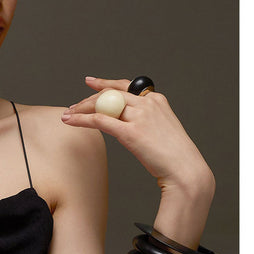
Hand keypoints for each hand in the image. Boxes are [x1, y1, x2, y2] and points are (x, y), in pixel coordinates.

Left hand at [61, 76, 213, 194]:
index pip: (125, 86)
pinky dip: (81, 119)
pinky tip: (70, 121)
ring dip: (81, 109)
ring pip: (102, 105)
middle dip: (88, 99)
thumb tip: (124, 121)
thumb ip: (144, 120)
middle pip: (110, 94)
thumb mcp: (161, 129)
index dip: (105, 83)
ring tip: (68, 115)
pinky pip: (99, 120)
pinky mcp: (131, 132)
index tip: (91, 82)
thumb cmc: (174, 156)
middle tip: (73, 106)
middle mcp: (148, 104)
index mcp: (157, 100)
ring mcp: (140, 116)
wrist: (185, 170)